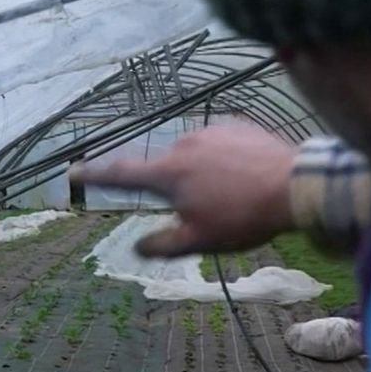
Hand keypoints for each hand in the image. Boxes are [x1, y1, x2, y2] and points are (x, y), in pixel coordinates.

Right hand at [70, 124, 296, 257]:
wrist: (296, 185)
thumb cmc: (243, 217)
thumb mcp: (200, 240)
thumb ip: (162, 245)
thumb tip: (135, 246)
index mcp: (167, 174)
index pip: (120, 174)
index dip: (94, 175)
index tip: (73, 172)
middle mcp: (182, 144)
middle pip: (165, 170)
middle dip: (176, 188)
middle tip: (206, 209)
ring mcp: (210, 131)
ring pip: (193, 157)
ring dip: (201, 173)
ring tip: (232, 195)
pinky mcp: (235, 125)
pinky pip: (218, 144)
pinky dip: (222, 160)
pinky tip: (245, 176)